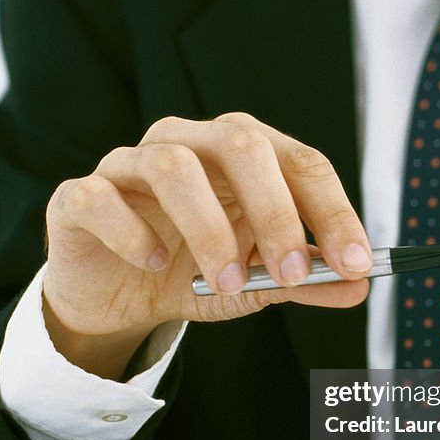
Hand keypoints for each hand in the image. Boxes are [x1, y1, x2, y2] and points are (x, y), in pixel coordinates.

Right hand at [43, 114, 371, 377]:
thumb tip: (360, 287)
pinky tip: (156, 264)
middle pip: (241, 143)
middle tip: (292, 273)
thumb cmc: (192, 271)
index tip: (357, 263)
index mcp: (242, 153)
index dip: (333, 210)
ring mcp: (130, 164)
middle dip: (276, 211)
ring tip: (226, 283)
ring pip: (173, 166)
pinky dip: (133, 234)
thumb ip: (307, 280)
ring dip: (210, 230)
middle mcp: (189, 142)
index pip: (299, 162)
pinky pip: (100, 198)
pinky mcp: (79, 196)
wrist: (118, 296)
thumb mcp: (258, 282)